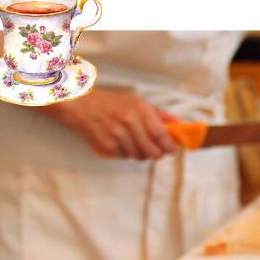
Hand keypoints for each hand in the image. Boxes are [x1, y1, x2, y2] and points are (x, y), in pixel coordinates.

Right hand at [39, 88, 179, 159]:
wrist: (80, 104)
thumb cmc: (111, 103)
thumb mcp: (136, 102)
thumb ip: (159, 114)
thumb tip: (179, 123)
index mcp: (140, 109)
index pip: (162, 135)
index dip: (169, 146)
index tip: (171, 150)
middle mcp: (129, 122)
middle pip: (152, 151)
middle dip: (157, 154)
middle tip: (156, 151)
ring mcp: (117, 134)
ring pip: (139, 156)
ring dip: (140, 154)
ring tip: (135, 144)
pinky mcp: (106, 145)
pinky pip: (124, 157)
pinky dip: (125, 153)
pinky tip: (121, 143)